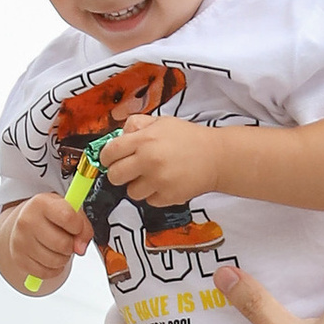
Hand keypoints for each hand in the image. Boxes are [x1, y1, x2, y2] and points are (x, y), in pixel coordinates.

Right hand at [3, 194, 92, 290]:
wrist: (25, 225)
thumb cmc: (50, 217)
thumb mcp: (68, 210)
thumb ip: (82, 225)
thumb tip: (80, 248)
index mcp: (40, 203)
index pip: (68, 217)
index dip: (79, 227)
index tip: (77, 227)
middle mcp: (26, 221)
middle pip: (63, 244)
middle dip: (71, 246)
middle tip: (67, 240)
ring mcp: (20, 241)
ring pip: (56, 261)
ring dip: (63, 258)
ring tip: (57, 248)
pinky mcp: (19, 260)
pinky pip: (46, 272)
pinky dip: (53, 269)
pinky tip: (49, 257)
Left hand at [100, 112, 214, 202]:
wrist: (217, 157)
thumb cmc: (188, 138)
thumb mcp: (161, 122)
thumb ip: (137, 125)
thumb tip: (118, 137)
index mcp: (144, 139)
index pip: (109, 152)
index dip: (106, 157)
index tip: (110, 159)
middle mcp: (149, 160)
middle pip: (115, 176)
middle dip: (119, 173)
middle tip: (130, 170)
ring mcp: (158, 181)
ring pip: (131, 192)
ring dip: (138, 186)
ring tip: (153, 176)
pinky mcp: (168, 197)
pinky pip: (149, 201)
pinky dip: (154, 195)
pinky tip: (166, 183)